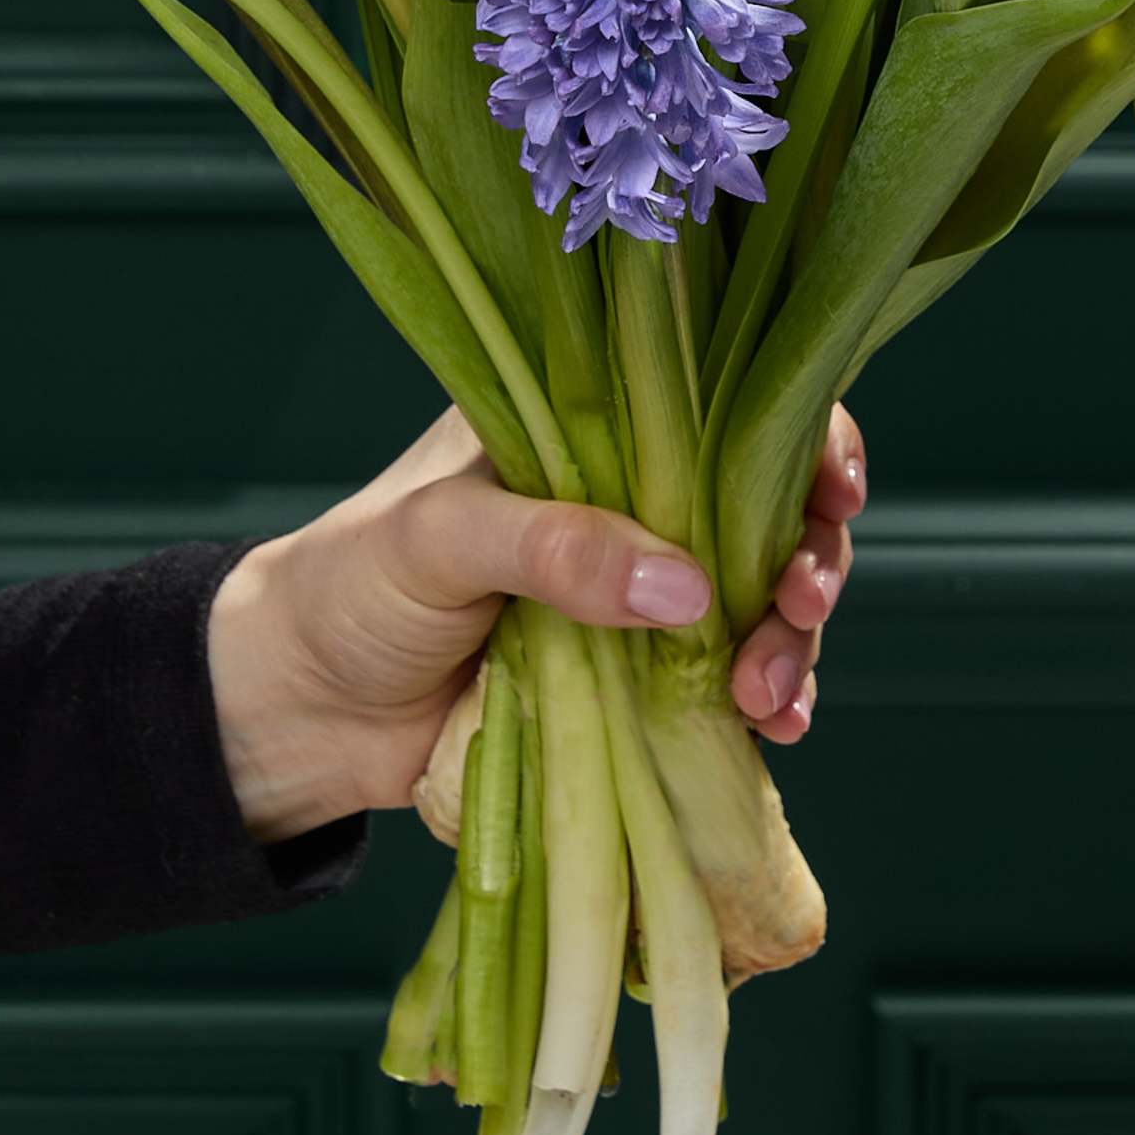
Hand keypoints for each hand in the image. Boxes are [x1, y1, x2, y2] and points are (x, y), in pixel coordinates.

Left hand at [206, 403, 868, 840]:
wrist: (300, 714)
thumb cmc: (352, 587)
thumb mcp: (439, 541)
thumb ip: (554, 546)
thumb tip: (687, 586)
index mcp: (589, 430)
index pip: (725, 404)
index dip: (802, 438)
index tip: (834, 491)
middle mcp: (633, 504)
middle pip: (772, 508)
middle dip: (810, 556)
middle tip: (797, 606)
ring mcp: (642, 596)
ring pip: (763, 602)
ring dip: (792, 643)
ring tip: (768, 696)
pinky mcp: (638, 682)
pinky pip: (728, 685)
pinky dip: (767, 705)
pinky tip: (772, 730)